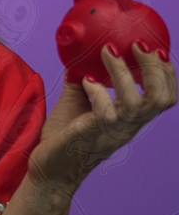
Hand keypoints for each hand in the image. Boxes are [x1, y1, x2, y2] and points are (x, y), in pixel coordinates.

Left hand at [28, 42, 176, 189]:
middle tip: (137, 45)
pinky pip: (105, 112)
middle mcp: (127, 126)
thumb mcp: (77, 103)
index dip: (168, 74)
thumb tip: (78, 55)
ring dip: (122, 72)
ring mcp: (111, 132)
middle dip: (155, 68)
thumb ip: (84, 82)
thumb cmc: (63, 137)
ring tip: (107, 51)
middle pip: (160, 98)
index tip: (157, 50)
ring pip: (136, 102)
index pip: (164, 98)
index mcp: (130, 119)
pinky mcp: (90, 135)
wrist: (47, 169)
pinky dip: (98, 92)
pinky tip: (86, 81)